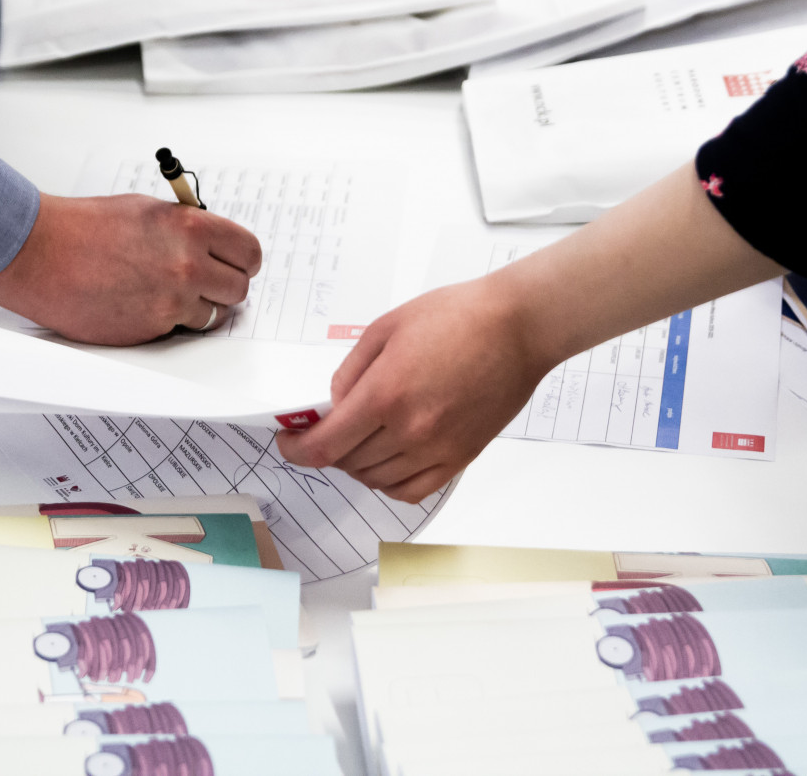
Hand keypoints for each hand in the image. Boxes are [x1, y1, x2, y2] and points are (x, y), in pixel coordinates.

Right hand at [0, 193, 262, 345]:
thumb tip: (210, 242)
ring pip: (212, 316)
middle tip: (206, 282)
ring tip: (169, 294)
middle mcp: (188, 266)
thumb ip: (185, 227)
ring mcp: (171, 302)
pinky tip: (142, 303)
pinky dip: (167, 321)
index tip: (237, 264)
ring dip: (198, 308)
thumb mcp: (147, 210)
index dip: (243, 260)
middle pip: (238, 289)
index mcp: (191, 228)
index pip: (248, 252)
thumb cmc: (84, 227)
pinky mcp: (151, 330)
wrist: (41, 255)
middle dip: (224, 286)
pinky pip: (178, 331)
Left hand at [276, 276, 550, 503]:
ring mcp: (437, 448)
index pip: (324, 446)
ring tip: (358, 441)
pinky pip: (412, 490)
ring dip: (357, 466)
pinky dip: (390, 484)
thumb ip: (351, 372)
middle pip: (348, 463)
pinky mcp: (461, 457)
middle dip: (327, 449)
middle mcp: (409, 429)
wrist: (517, 326)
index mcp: (384, 394)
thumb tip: (334, 405)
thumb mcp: (386, 328)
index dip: (297, 451)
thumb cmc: (458, 316)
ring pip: (377, 480)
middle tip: (326, 429)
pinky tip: (387, 462)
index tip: (289, 444)